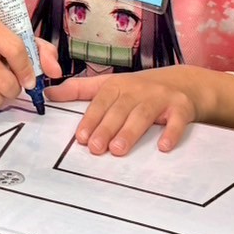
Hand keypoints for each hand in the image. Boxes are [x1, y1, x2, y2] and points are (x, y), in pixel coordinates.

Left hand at [47, 68, 202, 155]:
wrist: (184, 83)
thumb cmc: (140, 90)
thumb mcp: (110, 85)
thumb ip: (79, 90)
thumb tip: (49, 93)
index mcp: (119, 85)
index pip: (102, 101)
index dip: (91, 118)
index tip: (81, 137)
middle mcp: (139, 90)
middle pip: (120, 109)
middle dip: (107, 128)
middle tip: (95, 149)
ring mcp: (161, 98)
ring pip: (144, 115)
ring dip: (131, 132)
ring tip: (118, 150)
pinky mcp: (181, 108)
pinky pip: (177, 120)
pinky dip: (171, 132)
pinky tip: (163, 147)